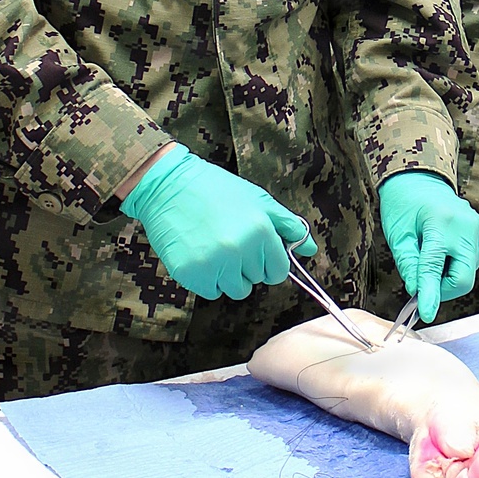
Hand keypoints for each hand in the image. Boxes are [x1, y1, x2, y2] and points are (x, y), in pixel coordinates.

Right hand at [120, 145, 315, 299]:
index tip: (256, 250)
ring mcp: (215, 264)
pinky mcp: (191, 274)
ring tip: (214, 245)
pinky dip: (206, 278)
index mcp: (260, 230)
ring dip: (227, 274)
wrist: (168, 186)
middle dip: (247, 265)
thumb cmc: (215, 189)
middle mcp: (240, 250)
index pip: (278, 271)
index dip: (268, 261)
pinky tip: (199, 252)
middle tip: (229, 239)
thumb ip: (287, 225)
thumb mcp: (257, 199)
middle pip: (256, 281)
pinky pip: (210, 291)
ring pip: (234, 290)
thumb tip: (310, 250)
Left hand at [379, 171, 478, 322]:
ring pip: (467, 274)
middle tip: (422, 283)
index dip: (430, 294)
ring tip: (432, 252)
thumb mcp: (398, 234)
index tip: (426, 313)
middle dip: (441, 289)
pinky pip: (472, 264)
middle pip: (462, 279)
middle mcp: (467, 226)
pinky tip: (445, 248)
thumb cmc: (406, 204)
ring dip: (447, 276)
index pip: (434, 267)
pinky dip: (456, 265)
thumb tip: (417, 292)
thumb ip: (408, 264)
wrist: (422, 180)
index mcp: (441, 222)